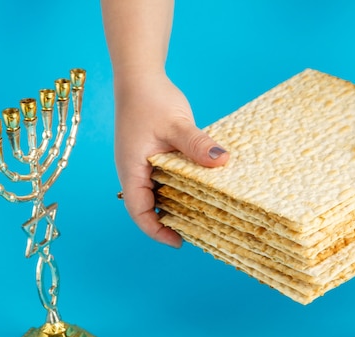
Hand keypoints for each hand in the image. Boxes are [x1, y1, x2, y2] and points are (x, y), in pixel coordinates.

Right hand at [114, 72, 228, 246]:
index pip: (139, 211)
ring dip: (178, 204)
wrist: (140, 76)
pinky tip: (203, 187)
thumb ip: (197, 145)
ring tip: (204, 213)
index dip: (157, 230)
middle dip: (171, 221)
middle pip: (150, 207)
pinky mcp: (154, 155)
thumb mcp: (176, 124)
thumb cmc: (150, 99)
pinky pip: (167, 178)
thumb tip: (223, 161)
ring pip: (160, 193)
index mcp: (131, 170)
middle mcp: (135, 171)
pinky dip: (183, 186)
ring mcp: (144, 164)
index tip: (179, 241)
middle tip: (199, 230)